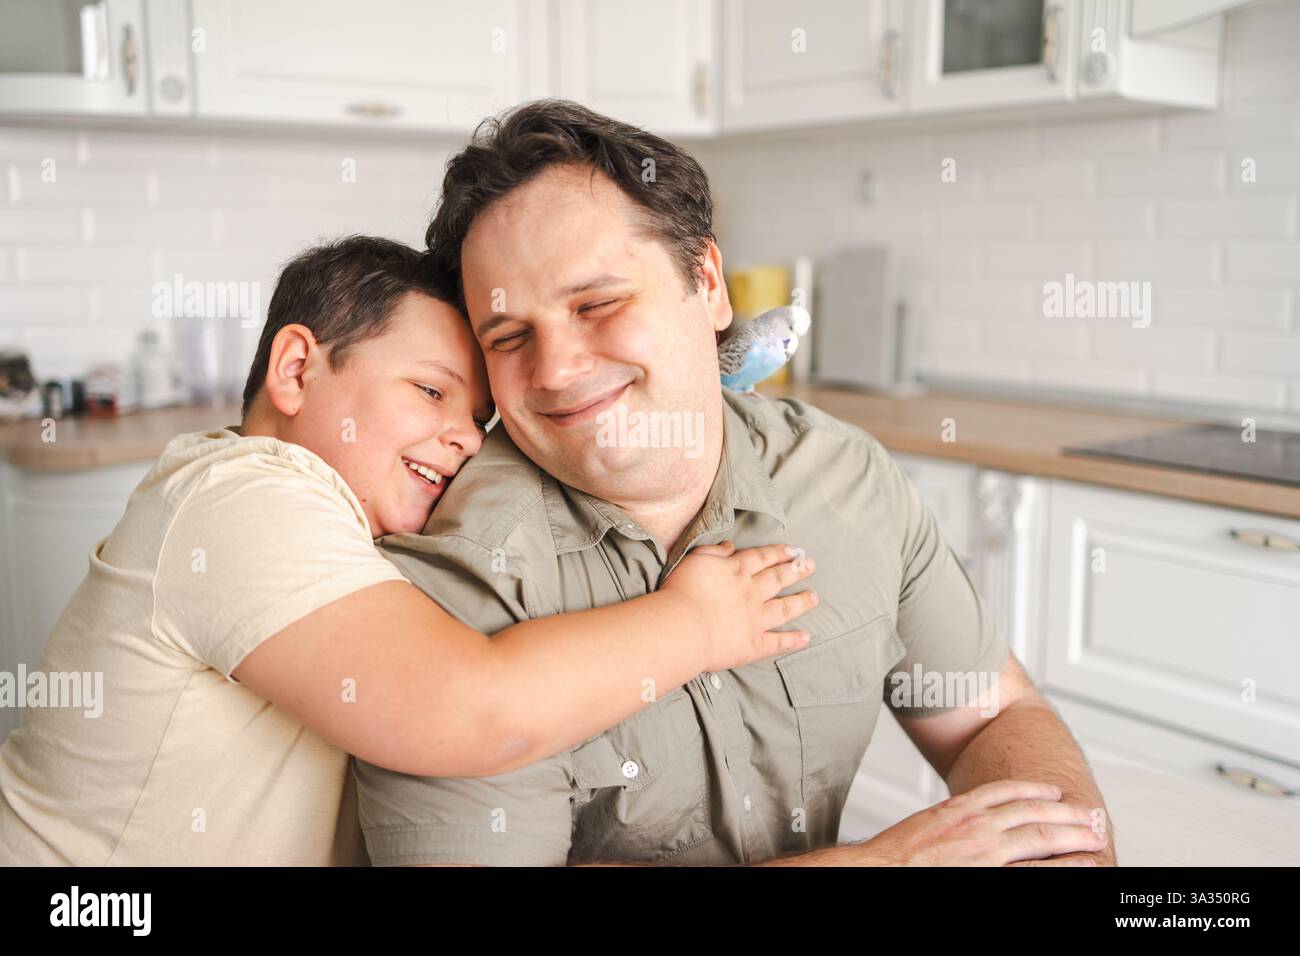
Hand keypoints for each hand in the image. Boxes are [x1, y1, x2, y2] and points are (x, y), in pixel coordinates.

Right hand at [662, 540, 818, 671]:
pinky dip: (793, 640)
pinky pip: (778, 642)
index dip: (778, 553)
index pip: (762, 558)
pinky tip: (806, 637)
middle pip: (778, 579)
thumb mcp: (696, 560)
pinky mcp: (755, 644)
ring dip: (801, 602)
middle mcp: (752, 592)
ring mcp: (756, 619)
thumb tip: (731, 546)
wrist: (684, 625)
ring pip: (785, 608)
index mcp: (737, 571)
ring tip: (814, 597)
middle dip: (796, 570)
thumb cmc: (683, 590)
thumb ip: (715, 551)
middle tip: (811, 565)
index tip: (793, 551)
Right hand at [848, 780, 1107, 865]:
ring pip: (1040, 836)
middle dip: (1066, 813)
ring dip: (1073, 835)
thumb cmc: (894, 853)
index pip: (1006, 791)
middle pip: (1033, 812)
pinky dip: (1060, 865)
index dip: (1035, 789)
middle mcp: (978, 825)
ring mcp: (986, 851)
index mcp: (960, 808)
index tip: (1054, 790)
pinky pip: (1034, 869)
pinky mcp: (990, 875)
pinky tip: (1080, 863)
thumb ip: (952, 819)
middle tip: (1091, 815)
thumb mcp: (925, 824)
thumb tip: (966, 819)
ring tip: (1096, 836)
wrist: (879, 868)